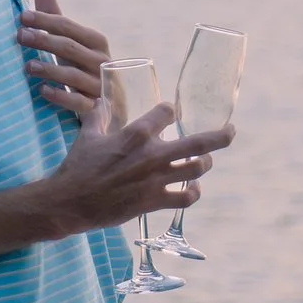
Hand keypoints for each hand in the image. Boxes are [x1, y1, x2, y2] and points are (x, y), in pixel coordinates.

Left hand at [18, 0, 109, 118]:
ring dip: (50, 69)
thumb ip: (56, 20)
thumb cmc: (85, 67)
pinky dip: (61, 96)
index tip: (22, 17)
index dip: (45, 20)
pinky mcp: (95, 108)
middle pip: (70, 48)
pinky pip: (78, 103)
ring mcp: (99, 86)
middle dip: (44, 41)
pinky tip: (43, 90)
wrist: (113, 104)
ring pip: (73, 76)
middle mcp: (101, 62)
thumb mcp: (73, 43)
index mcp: (95, 42)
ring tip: (27, 66)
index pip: (68, 27)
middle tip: (20, 36)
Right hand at [44, 76, 233, 239]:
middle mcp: (152, 154)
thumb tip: (102, 100)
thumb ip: (99, 116)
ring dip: (204, 164)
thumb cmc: (78, 166)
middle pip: (199, 142)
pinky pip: (186, 198)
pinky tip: (192, 189)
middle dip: (221, 136)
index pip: (167, 111)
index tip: (170, 113)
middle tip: (231, 131)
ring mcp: (156, 179)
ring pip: (196, 169)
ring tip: (203, 162)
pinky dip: (193, 193)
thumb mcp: (88, 135)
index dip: (170, 111)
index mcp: (136, 133)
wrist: (71, 201)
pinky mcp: (154, 200)